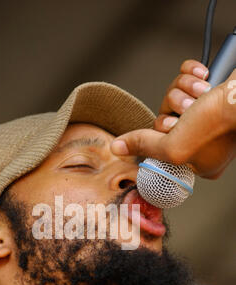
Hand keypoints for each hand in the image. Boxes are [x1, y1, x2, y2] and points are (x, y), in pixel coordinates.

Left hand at [111, 61, 235, 178]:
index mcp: (200, 162)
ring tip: (201, 93)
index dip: (165, 132)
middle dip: (175, 107)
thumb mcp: (172, 147)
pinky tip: (202, 76)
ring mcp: (210, 114)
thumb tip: (117, 148)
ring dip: (183, 90)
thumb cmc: (217, 123)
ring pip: (175, 95)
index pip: (163, 145)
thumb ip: (144, 146)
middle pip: (167, 118)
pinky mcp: (212, 89)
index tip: (175, 128)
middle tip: (190, 111)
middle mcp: (205, 140)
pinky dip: (190, 72)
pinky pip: (186, 76)